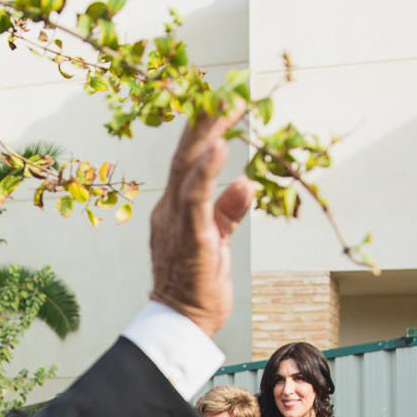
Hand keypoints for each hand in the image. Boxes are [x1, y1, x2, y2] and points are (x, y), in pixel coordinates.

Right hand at [150, 107, 255, 335]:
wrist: (180, 326)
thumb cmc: (197, 287)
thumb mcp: (218, 241)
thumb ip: (228, 212)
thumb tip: (246, 182)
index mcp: (175, 209)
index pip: (189, 161)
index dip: (203, 130)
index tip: (221, 101)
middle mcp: (170, 210)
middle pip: (184, 156)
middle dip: (202, 121)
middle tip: (223, 90)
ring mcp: (177, 224)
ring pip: (187, 169)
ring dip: (205, 135)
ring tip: (221, 105)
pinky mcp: (192, 239)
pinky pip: (196, 200)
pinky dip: (207, 172)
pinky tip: (220, 147)